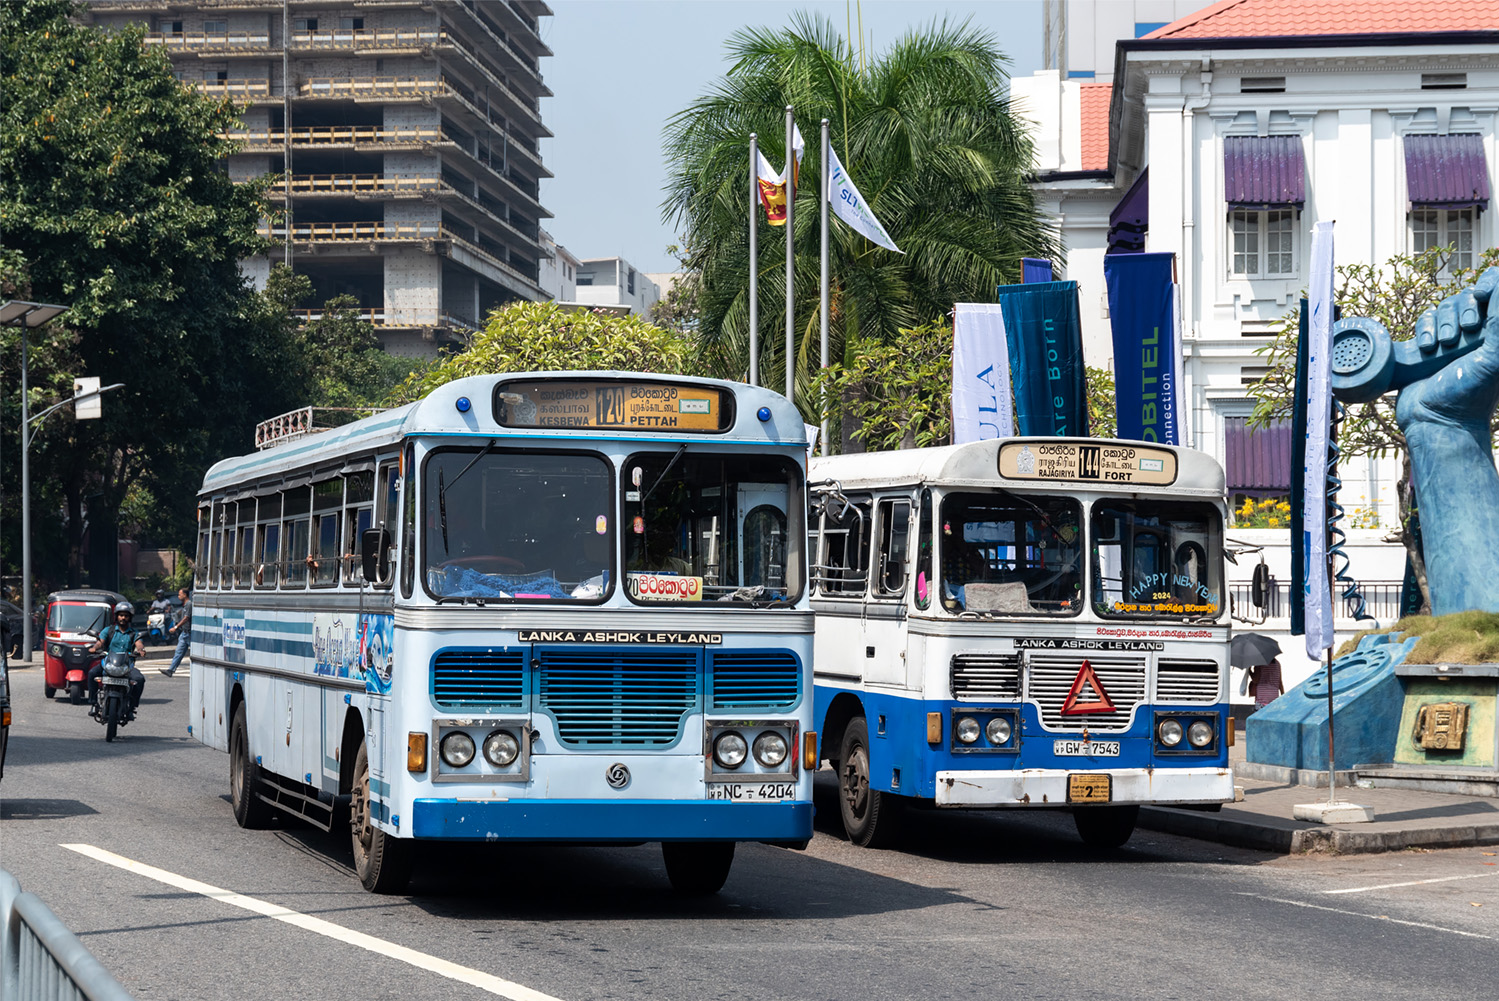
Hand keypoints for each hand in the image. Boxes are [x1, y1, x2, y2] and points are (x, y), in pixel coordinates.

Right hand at [1396, 266, 1498, 430]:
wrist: (1435, 422)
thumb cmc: (1470, 395)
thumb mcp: (1493, 358)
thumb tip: (1497, 285)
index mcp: (1497, 334)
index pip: (1494, 290)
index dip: (1488, 285)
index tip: (1481, 296)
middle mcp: (1478, 333)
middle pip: (1467, 296)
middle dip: (1460, 312)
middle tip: (1462, 335)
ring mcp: (1452, 339)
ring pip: (1443, 307)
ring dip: (1439, 323)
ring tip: (1440, 347)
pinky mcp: (1428, 346)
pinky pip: (1423, 320)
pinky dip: (1422, 329)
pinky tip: (1425, 348)